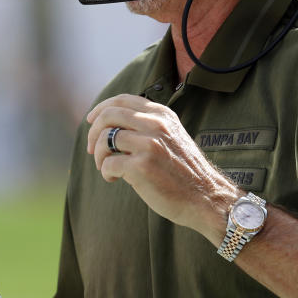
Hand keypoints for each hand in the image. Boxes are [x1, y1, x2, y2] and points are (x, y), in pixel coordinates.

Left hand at [85, 94, 239, 240]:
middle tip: (92, 149)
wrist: (206, 198)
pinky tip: (115, 179)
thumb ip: (148, 125)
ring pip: (105, 139)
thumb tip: (110, 122)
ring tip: (106, 168)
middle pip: (109, 115)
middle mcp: (156, 125)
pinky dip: (106, 173)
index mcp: (162, 115)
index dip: (101, 108)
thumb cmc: (184, 171)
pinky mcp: (142, 167)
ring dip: (99, 155)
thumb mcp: (171, 137)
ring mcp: (149, 145)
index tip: (91, 121)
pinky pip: (109, 164)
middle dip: (93, 133)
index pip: (122, 100)